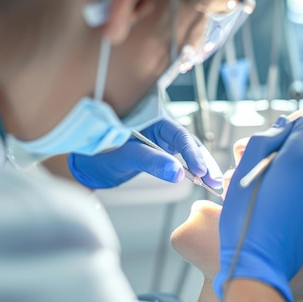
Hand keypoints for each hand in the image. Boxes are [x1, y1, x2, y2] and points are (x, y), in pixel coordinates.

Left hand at [69, 119, 222, 188]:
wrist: (87, 161)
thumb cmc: (100, 151)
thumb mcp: (125, 156)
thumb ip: (151, 162)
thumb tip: (177, 173)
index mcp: (152, 117)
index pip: (179, 135)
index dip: (193, 155)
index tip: (202, 172)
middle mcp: (160, 125)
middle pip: (190, 142)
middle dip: (204, 162)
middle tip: (215, 181)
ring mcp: (162, 138)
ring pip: (188, 151)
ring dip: (202, 167)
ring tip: (214, 184)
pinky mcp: (161, 150)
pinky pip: (181, 158)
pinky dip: (192, 169)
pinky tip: (202, 180)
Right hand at [213, 116, 302, 301]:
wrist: (260, 262)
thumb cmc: (246, 215)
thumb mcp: (244, 168)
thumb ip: (266, 140)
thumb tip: (282, 127)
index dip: (285, 131)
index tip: (267, 148)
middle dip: (284, 153)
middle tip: (258, 172)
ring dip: (286, 174)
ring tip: (262, 194)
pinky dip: (292, 193)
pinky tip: (273, 210)